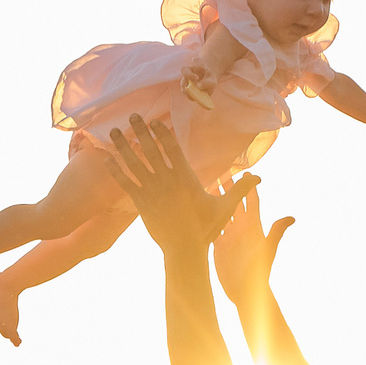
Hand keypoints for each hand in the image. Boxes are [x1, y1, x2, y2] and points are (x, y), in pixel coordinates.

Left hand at [103, 116, 254, 257]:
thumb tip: (259, 177)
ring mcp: (152, 190)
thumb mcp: (225, 207)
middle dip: (141, 131)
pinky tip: (106, 158)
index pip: (172, 148)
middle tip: (133, 116)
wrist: (185, 249)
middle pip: (151, 149)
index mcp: (186, 177)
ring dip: (123, 145)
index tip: (154, 121)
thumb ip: (240, 189)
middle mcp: (167, 180)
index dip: (162, 132)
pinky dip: (115, 169)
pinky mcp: (141, 203)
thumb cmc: (206, 228)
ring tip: (115, 131)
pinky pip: (125, 182)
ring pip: (134, 162)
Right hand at [214, 182, 293, 305]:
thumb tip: (292, 217)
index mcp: (254, 226)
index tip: (244, 170)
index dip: (248, 186)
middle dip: (229, 187)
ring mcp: (230, 236)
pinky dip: (206, 218)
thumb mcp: (268, 251)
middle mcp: (242, 228)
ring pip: (222, 213)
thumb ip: (276, 232)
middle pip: (235, 202)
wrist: (246, 292)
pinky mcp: (219, 245)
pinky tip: (196, 208)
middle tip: (219, 170)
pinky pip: (212, 227)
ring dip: (215, 199)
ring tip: (205, 184)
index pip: (252, 200)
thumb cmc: (259, 272)